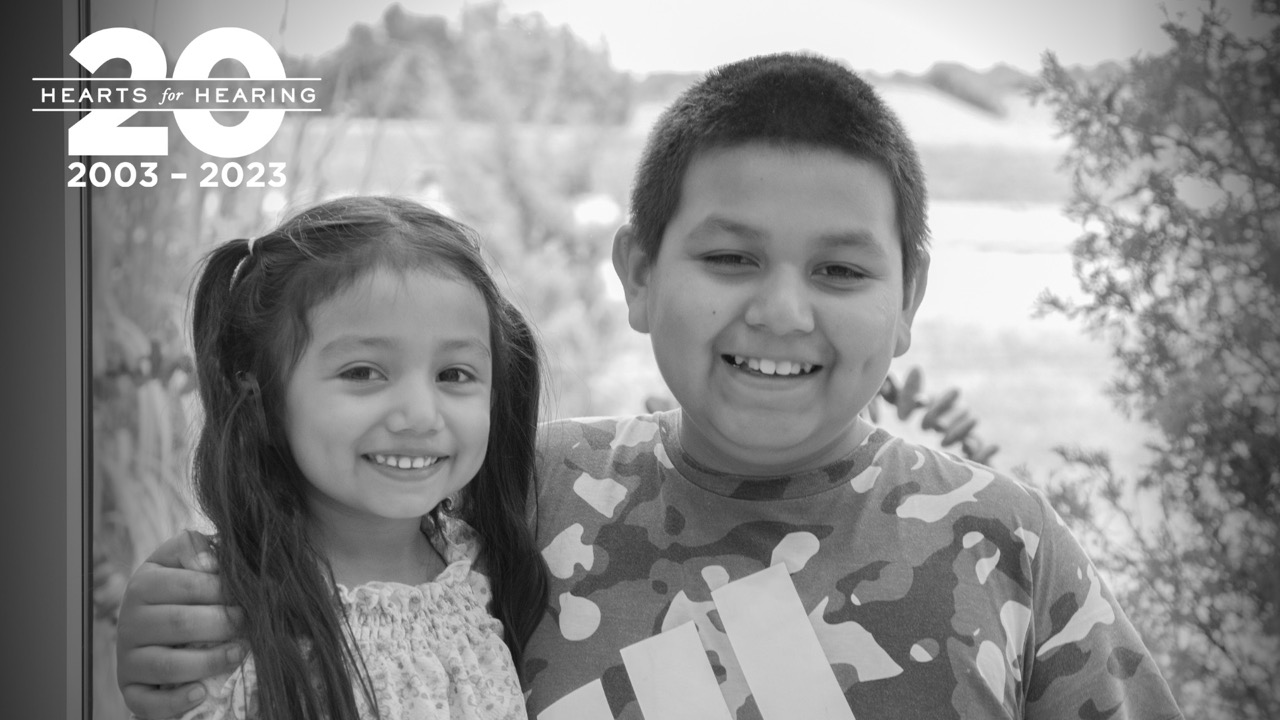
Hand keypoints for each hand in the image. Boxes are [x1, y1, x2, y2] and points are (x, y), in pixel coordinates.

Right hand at [116, 530, 243, 718]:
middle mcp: (129, 622)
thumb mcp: (182, 561)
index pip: (187, 585)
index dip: (222, 589)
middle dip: (223, 624)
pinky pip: (148, 702)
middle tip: (250, 623)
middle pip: (180, 624)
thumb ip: (193, 547)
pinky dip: (176, 701)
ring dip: (209, 661)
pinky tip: (202, 692)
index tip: (249, 594)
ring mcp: (128, 659)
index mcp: (143, 585)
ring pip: (168, 665)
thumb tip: (208, 561)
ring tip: (239, 652)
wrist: (155, 628)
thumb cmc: (181, 590)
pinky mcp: (131, 690)